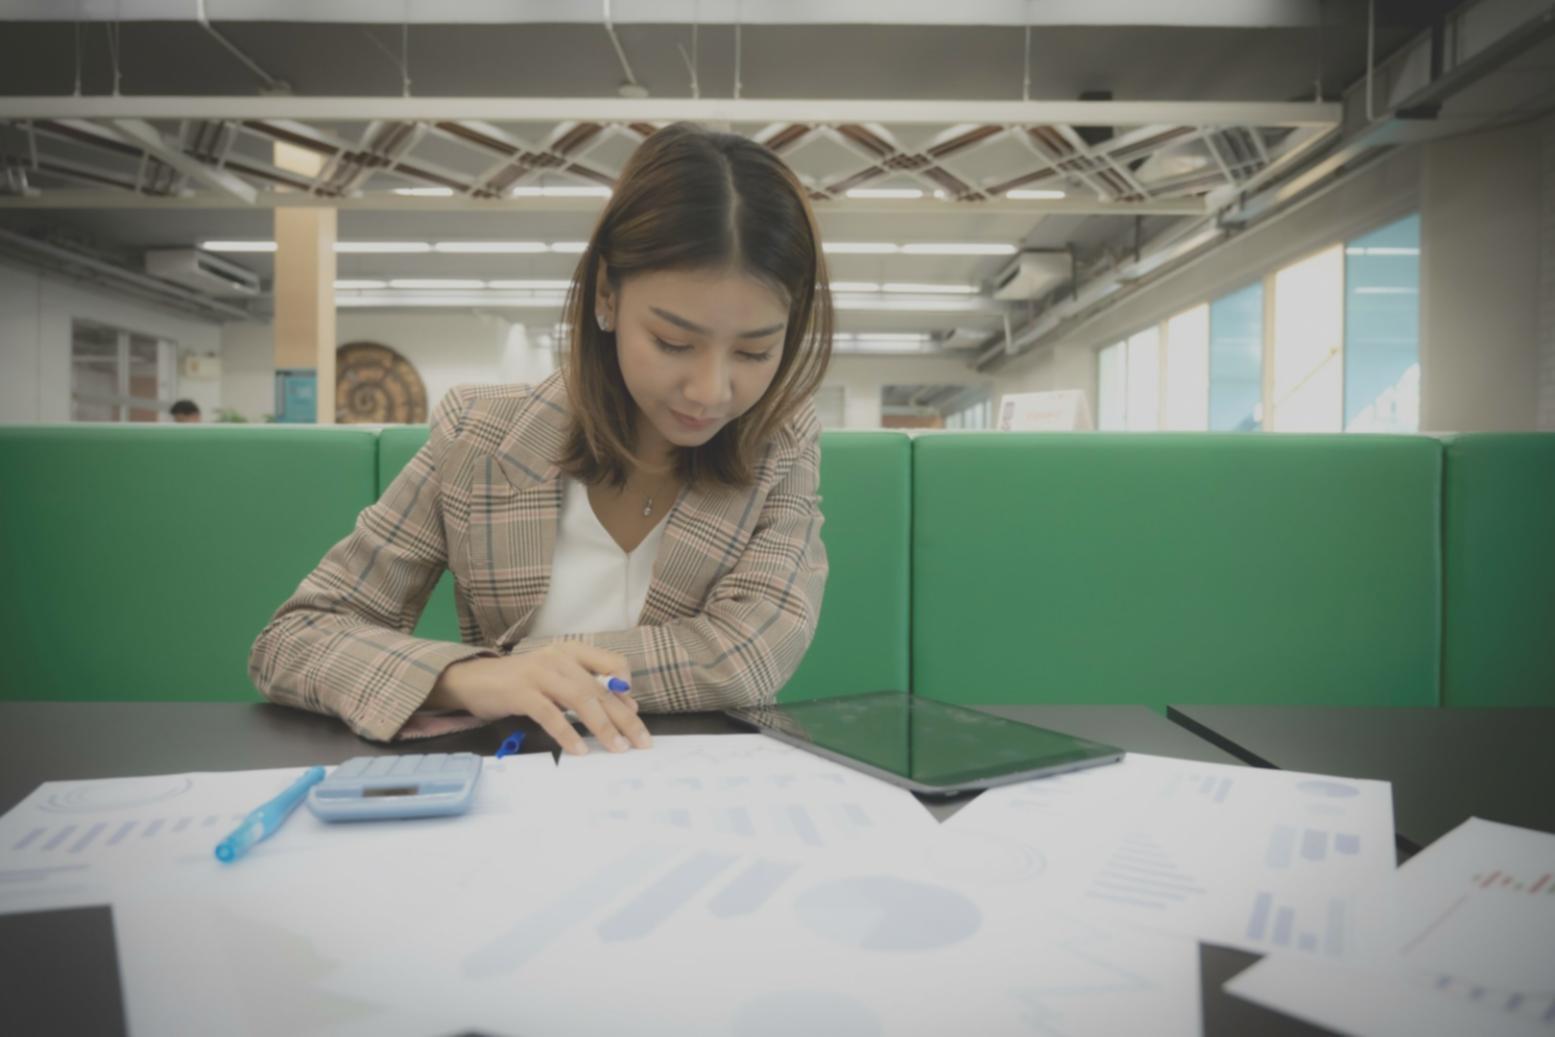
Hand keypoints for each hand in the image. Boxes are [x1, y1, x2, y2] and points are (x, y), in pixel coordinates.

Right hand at [429, 643, 650, 754]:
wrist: (474, 680)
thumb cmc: (521, 683)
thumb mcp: (557, 678)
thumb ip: (586, 687)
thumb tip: (625, 706)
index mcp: (571, 652)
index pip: (612, 664)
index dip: (626, 687)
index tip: (634, 712)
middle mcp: (558, 658)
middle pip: (599, 689)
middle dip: (624, 718)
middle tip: (641, 742)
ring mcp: (539, 673)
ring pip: (580, 700)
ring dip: (603, 727)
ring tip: (617, 748)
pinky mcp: (521, 692)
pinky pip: (550, 714)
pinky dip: (567, 734)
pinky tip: (580, 750)